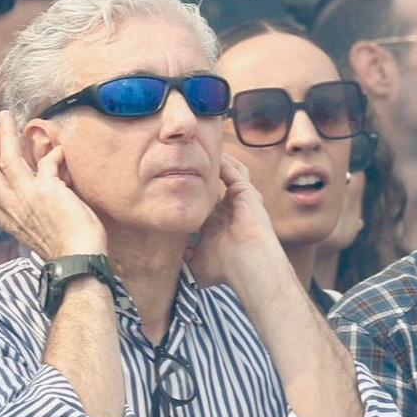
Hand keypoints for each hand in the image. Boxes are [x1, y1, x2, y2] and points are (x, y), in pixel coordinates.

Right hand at [0, 111, 105, 259]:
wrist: (79, 261)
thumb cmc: (63, 248)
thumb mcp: (35, 230)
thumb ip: (27, 207)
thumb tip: (34, 182)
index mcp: (6, 220)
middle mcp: (12, 208)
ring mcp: (28, 198)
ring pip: (8, 159)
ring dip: (7, 135)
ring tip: (8, 119)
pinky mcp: (48, 191)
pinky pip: (47, 161)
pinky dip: (54, 154)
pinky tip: (60, 151)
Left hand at [187, 153, 292, 292]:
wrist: (248, 267)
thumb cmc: (225, 269)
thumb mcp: (197, 263)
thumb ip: (184, 256)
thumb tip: (168, 256)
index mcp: (218, 223)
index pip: (204, 199)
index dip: (192, 190)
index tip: (173, 180)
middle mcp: (230, 208)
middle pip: (217, 182)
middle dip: (204, 170)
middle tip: (185, 157)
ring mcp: (240, 199)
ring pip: (230, 171)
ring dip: (216, 161)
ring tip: (199, 148)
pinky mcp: (245, 192)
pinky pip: (233, 170)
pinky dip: (223, 161)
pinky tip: (209, 152)